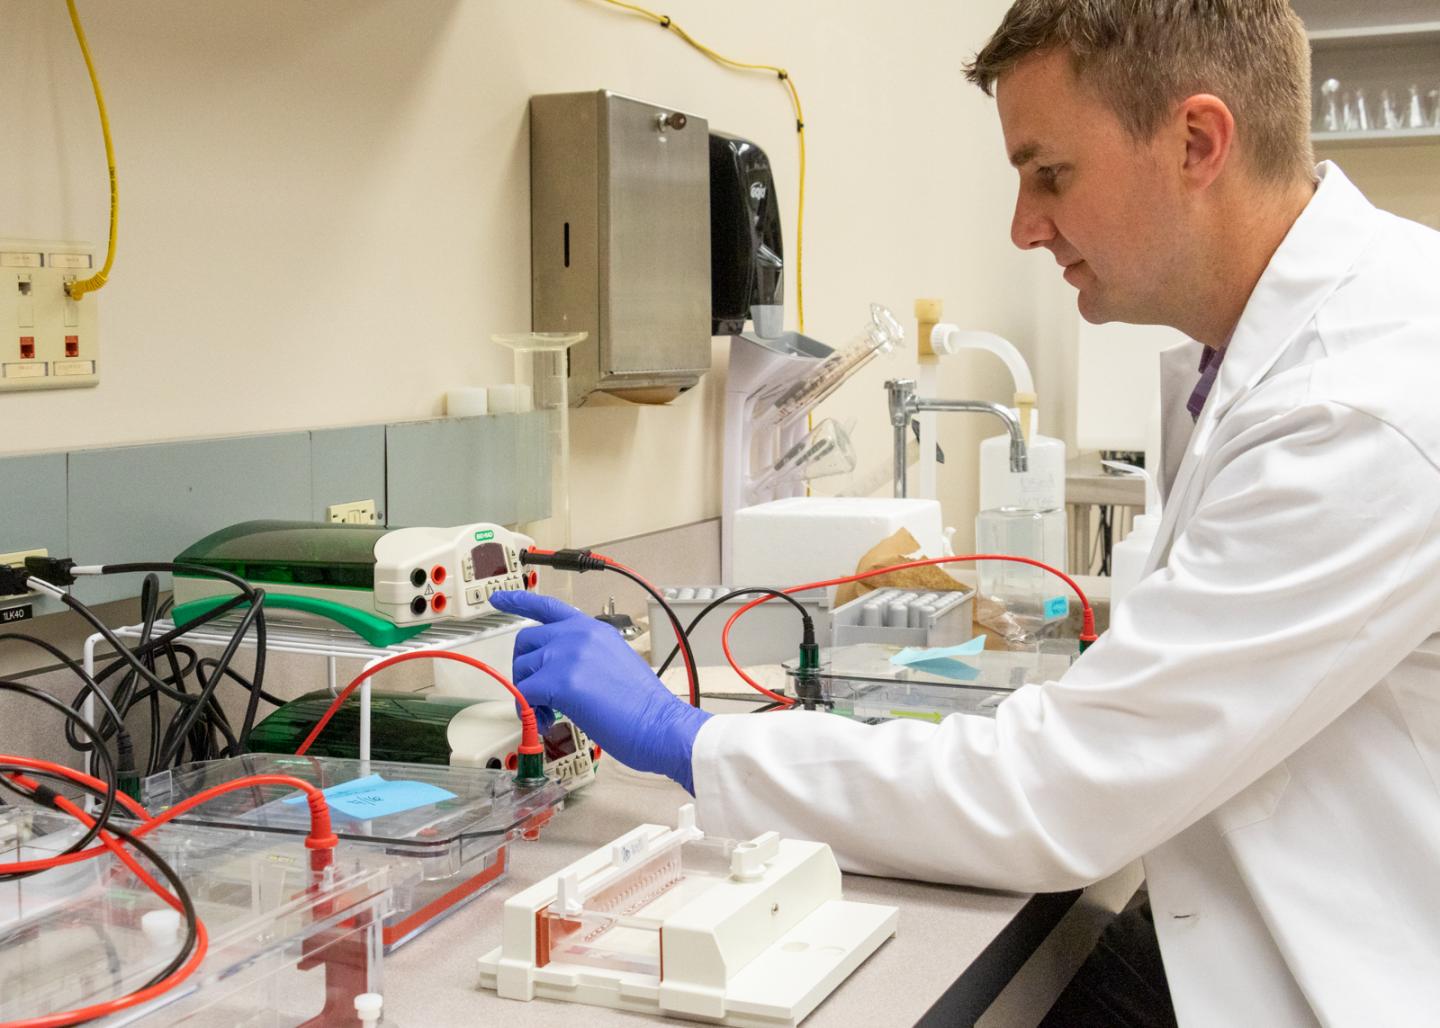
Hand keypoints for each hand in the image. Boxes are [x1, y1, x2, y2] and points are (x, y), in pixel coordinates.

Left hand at [489, 590, 709, 792]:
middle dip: (523, 669)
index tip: (499, 598)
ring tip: (548, 714)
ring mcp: (568, 655)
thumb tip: (558, 674)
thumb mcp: (613, 662)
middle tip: (536, 694)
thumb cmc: (642, 705)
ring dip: (527, 695)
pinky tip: (546, 721)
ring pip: (522, 670)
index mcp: (592, 629)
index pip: (547, 606)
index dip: (518, 600)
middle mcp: (577, 634)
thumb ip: (583, 657)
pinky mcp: (560, 681)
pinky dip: (528, 712)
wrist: (659, 723)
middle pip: (526, 642)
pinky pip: (523, 694)